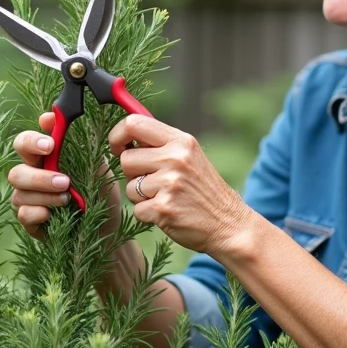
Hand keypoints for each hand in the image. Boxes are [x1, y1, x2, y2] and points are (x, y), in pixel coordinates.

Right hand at [8, 112, 122, 240]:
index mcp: (43, 159)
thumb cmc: (100, 191)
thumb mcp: (94, 164)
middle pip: (15, 172)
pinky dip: (38, 213)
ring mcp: (28, 201)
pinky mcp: (30, 222)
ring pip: (19, 194)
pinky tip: (53, 214)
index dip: (31, 142)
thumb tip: (49, 115)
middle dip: (39, 176)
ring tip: (68, 199)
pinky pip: (23, 215)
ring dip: (44, 195)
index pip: (24, 143)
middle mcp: (30, 178)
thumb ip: (75, 141)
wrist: (108, 226)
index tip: (50, 146)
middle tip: (65, 181)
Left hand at [109, 115, 251, 254]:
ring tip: (165, 198)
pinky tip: (168, 213)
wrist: (228, 224)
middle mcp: (175, 158)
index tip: (119, 148)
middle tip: (154, 182)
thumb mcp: (190, 156)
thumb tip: (124, 136)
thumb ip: (161, 144)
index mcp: (180, 141)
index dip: (117, 136)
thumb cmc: (203, 190)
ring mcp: (169, 184)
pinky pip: (136, 209)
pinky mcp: (163, 208)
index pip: (133, 124)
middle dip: (133, 174)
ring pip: (129, 187)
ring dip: (141, 197)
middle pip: (126, 159)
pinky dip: (148, 215)